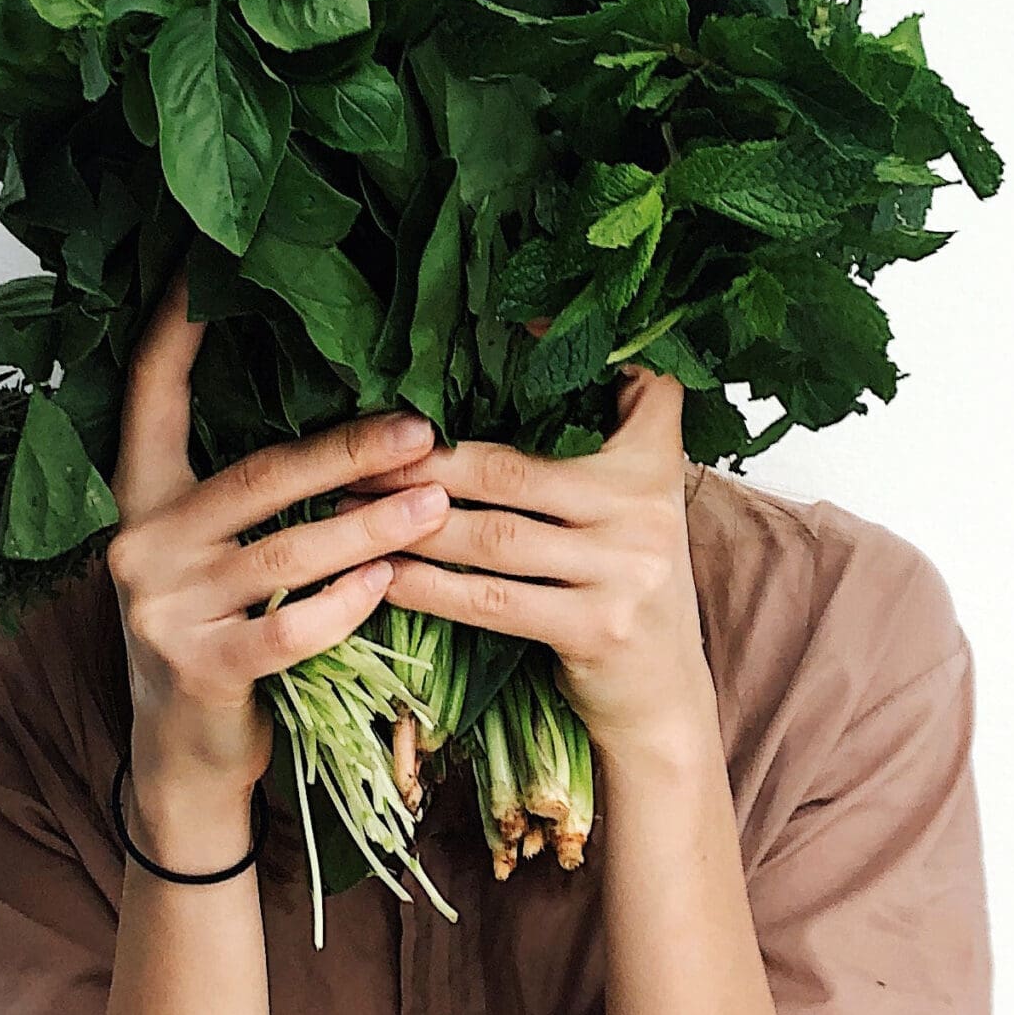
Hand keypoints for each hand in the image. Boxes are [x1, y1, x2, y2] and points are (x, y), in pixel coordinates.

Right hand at [105, 271, 451, 856]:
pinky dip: (346, 604)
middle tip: (425, 427)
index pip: (149, 394)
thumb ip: (251, 495)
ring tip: (438, 503)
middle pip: (257, 475)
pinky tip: (392, 583)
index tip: (206, 268)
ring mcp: (163, 609)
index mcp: (141, 498)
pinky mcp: (199, 669)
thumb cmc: (222, 635)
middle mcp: (140, 544)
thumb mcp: (214, 555)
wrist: (183, 760)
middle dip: (348, 450)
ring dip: (372, 527)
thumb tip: (355, 420)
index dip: (175, 331)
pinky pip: (290, 627)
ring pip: (286, 552)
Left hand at [368, 366, 715, 763]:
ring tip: (350, 509)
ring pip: (494, 536)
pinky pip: (492, 601)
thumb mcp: (633, 505)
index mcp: (654, 462)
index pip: (635, 384)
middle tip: (357, 451)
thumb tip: (503, 364)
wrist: (663, 697)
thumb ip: (593, 445)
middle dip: (425, 462)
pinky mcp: (597, 628)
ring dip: (412, 522)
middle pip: (513, 468)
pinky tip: (385, 574)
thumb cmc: (622, 586)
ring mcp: (626, 570)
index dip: (571, 349)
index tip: (510, 317)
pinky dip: (431, 587)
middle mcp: (646, 508)